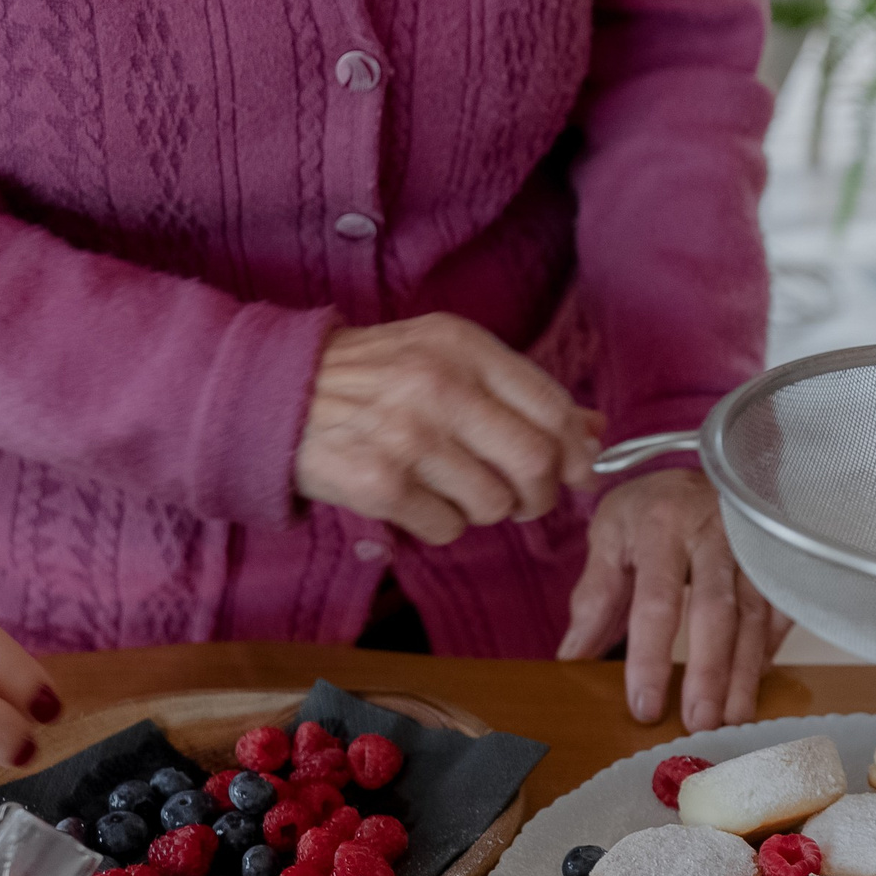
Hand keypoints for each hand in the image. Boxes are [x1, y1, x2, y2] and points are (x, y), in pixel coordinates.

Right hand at [295, 313, 602, 543]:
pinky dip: (441, 526)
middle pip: (537, 462)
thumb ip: (518, 391)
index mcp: (463, 347)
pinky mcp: (380, 484)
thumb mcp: (444, 358)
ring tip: (452, 490)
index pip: (553, 407)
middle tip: (523, 500)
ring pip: (495, 504)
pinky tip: (415, 499)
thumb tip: (595, 429)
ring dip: (484, 511)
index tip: (572, 470)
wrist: (280, 395)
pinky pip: (448, 529)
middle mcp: (440, 386)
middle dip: (540, 494)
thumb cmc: (373, 378)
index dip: (575, 450)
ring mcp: (409, 436)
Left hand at [559, 469, 789, 729]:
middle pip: (715, 611)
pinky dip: (770, 648)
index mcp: (661, 525)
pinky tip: (756, 683)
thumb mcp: (611, 534)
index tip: (645, 707)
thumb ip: (595, 595)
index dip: (650, 658)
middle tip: (700, 723)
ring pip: (754, 614)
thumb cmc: (652, 507)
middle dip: (709, 672)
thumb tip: (572, 658)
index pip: (656, 601)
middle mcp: (713, 533)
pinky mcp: (778, 557)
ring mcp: (753, 545)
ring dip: (745, 671)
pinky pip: (781, 607)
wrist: (705, 467)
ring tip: (733, 718)